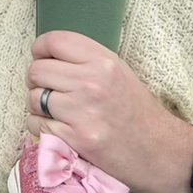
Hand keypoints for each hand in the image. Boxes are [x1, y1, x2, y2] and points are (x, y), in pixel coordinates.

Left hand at [25, 31, 192, 192]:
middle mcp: (91, 83)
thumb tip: (45, 53)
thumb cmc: (135, 109)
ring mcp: (82, 112)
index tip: (41, 57)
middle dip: (37, 79)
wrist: (159, 151)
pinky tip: (59, 127)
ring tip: (58, 109)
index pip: (54, 41)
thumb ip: (84, 58)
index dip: (40, 48)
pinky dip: (41, 126)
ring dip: (38, 105)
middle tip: (49, 88)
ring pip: (33, 98)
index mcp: (103, 62)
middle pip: (37, 70)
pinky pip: (35, 124)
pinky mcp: (75, 138)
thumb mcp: (117, 70)